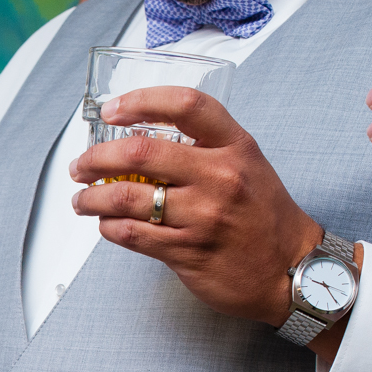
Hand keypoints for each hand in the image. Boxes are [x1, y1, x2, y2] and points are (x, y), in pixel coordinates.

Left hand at [70, 88, 329, 341]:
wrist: (291, 270)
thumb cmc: (263, 215)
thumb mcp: (247, 164)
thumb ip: (203, 148)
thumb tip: (142, 140)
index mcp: (234, 146)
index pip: (185, 105)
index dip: (140, 101)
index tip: (111, 109)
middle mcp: (219, 177)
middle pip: (140, 154)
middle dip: (96, 158)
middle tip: (81, 166)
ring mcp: (203, 216)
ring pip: (125, 199)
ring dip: (92, 197)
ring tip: (82, 199)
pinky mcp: (187, 252)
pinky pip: (131, 235)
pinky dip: (108, 226)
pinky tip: (105, 224)